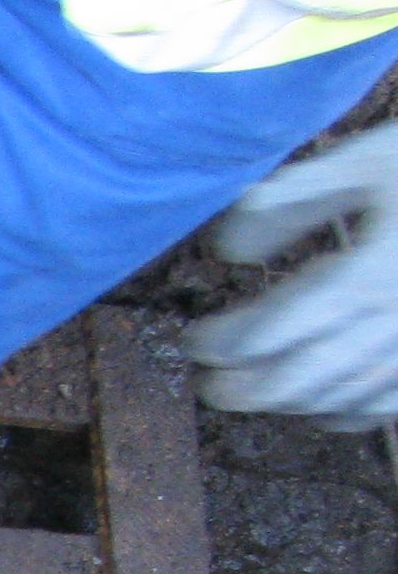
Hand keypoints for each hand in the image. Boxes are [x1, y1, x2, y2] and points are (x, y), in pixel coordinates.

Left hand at [189, 121, 397, 427]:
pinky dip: (345, 413)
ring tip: (256, 392)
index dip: (225, 343)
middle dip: (246, 389)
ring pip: (342, 400)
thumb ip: (294, 202)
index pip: (274, 330)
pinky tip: (321, 405)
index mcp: (371, 274)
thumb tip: (229, 251)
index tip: (196, 340)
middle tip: (211, 385)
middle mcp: (397, 322)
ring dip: (290, 403)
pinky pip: (384, 407)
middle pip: (301, 379)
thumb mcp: (367, 159)